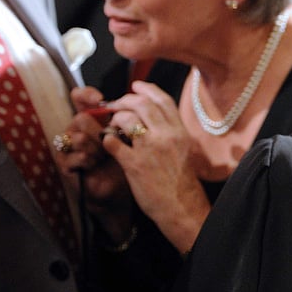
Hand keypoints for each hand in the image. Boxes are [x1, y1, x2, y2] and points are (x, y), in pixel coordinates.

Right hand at [53, 86, 136, 241]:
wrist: (126, 194)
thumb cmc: (137, 163)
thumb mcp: (142, 138)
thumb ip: (140, 117)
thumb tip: (144, 94)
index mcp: (100, 121)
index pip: (83, 99)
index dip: (85, 95)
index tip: (98, 98)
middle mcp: (84, 132)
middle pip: (81, 116)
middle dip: (97, 124)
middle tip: (114, 132)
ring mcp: (75, 151)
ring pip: (74, 135)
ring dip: (93, 142)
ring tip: (106, 151)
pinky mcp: (70, 169)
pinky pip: (70, 157)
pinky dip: (86, 158)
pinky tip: (97, 162)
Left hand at [100, 81, 212, 254]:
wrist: (181, 205)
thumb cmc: (181, 180)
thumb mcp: (184, 149)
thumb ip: (171, 132)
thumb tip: (154, 118)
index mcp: (180, 131)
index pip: (163, 100)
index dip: (147, 89)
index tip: (136, 86)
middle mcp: (167, 135)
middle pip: (142, 104)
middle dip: (125, 100)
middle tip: (115, 105)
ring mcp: (150, 149)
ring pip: (127, 119)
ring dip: (115, 119)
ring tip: (113, 125)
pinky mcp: (134, 164)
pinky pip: (113, 142)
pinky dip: (107, 139)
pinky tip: (109, 143)